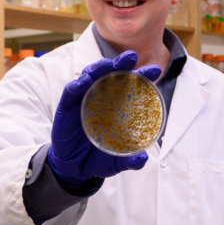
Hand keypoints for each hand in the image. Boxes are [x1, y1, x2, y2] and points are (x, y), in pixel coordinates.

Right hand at [46, 51, 161, 189]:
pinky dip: (78, 83)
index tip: (156, 70)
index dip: (143, 77)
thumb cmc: (98, 158)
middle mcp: (102, 98)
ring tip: (109, 63)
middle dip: (122, 63)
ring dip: (100, 67)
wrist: (75, 168)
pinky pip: (72, 90)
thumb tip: (143, 159)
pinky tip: (85, 80)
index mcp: (117, 106)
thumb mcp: (116, 161)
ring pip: (91, 76)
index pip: (131, 86)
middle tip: (132, 56)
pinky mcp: (67, 105)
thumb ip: (130, 161)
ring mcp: (84, 99)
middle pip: (112, 75)